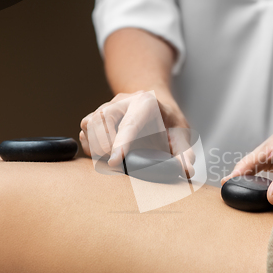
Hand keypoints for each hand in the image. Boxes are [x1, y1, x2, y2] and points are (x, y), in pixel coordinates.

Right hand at [80, 91, 194, 176]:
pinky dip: (87, 144)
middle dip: (104, 144)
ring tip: (108, 161)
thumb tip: (187, 171)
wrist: (157, 108)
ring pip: (90, 122)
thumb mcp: (181, 135)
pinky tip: (99, 155)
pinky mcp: (98, 115)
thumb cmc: (169, 123)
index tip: (114, 161)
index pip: (130, 123)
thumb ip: (184, 153)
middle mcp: (123, 100)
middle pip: (103, 118)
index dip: (121, 142)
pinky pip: (85, 127)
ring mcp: (108, 106)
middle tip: (115, 165)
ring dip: (94, 145)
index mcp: (146, 102)